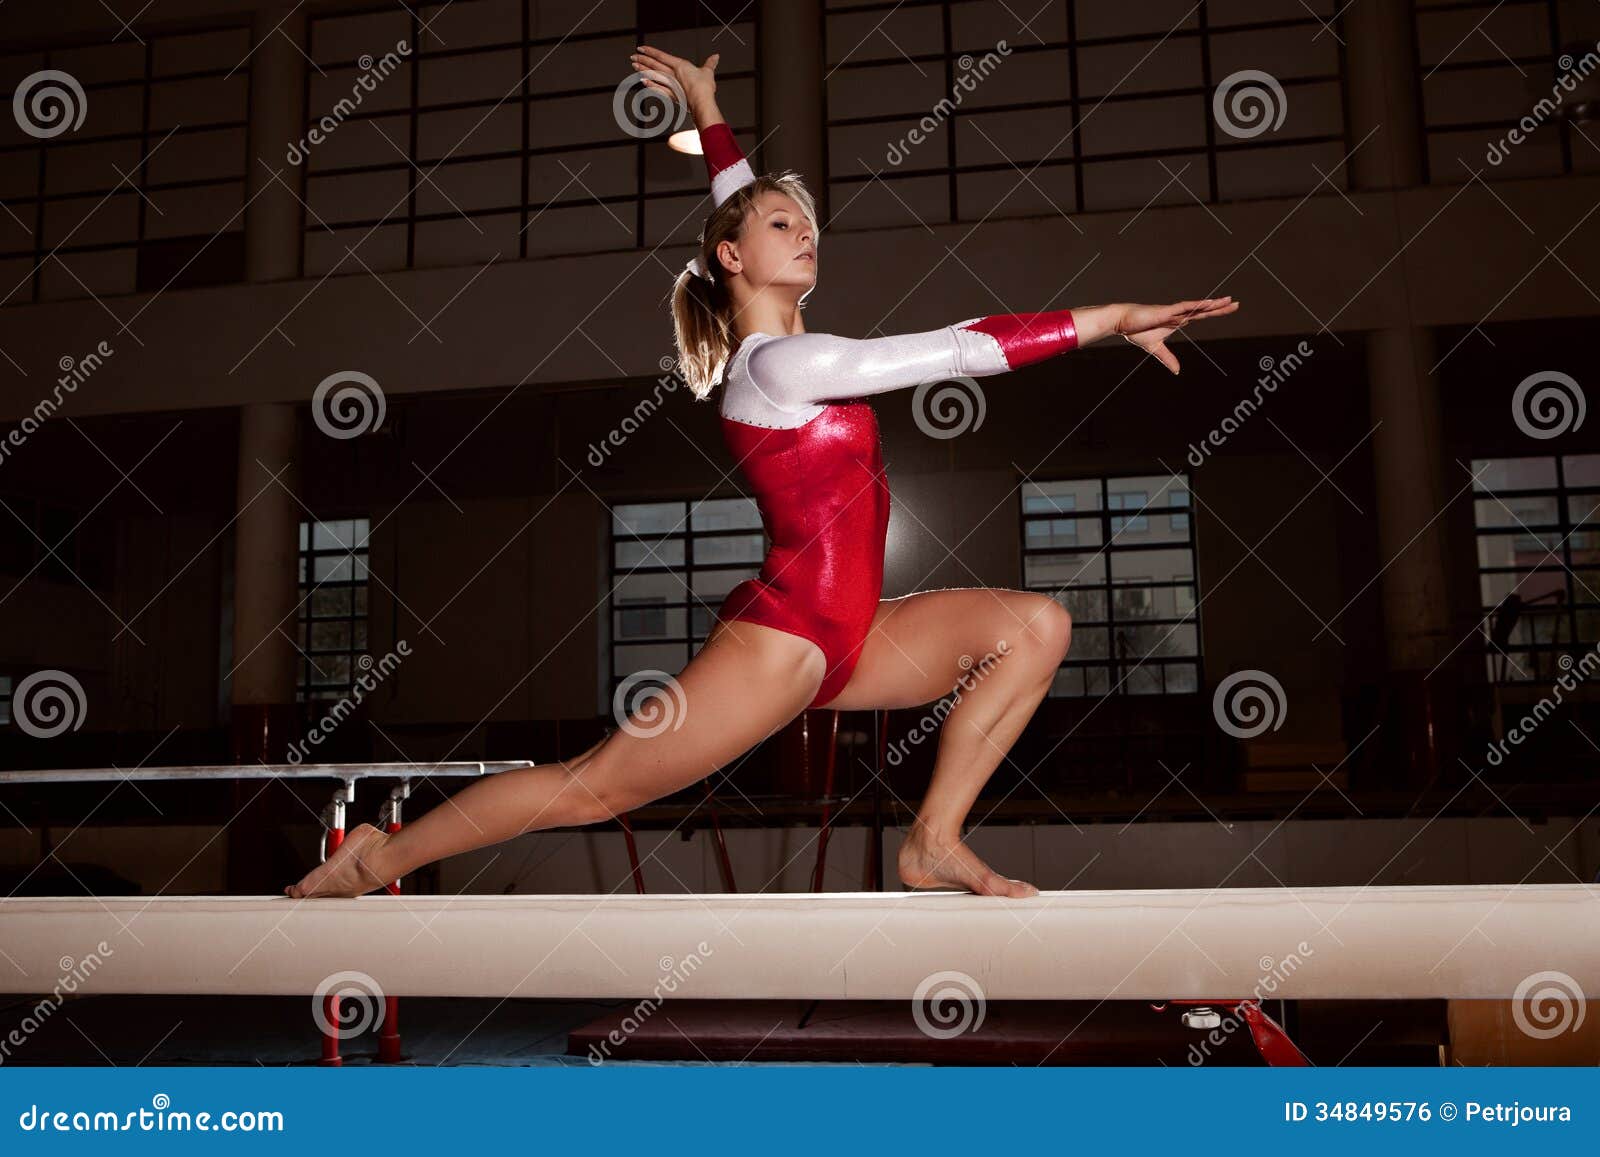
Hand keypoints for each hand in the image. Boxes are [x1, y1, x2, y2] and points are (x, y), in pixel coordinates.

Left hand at [630, 44, 719, 109]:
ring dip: (643, 70)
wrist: (703, 103)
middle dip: (643, 60)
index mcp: (680, 66)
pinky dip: (650, 84)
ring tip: (634, 66)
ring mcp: (671, 85)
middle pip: (655, 64)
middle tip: (632, 56)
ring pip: (654, 75)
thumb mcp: (708, 73)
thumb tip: (716, 57)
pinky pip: (658, 89)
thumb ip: (710, 64)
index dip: (651, 51)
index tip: (641, 48)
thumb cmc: (705, 88)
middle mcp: (673, 74)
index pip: (662, 56)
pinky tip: (643, 82)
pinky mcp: (671, 95)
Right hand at [1116, 296, 1238, 374]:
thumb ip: (1168, 358)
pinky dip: (1196, 306)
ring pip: (1197, 308)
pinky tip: (1207, 303)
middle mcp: (1179, 315)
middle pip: (1203, 310)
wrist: (1123, 322)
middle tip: (1236, 303)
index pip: (1200, 316)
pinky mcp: (1166, 312)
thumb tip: (1177, 371)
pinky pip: (1184, 308)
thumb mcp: (1155, 349)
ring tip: (1227, 300)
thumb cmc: (1137, 330)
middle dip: (1220, 307)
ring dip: (1212, 305)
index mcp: (1178, 321)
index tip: (1228, 308)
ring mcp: (1173, 312)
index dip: (1214, 313)